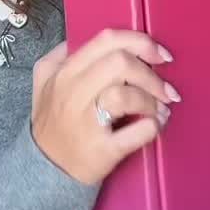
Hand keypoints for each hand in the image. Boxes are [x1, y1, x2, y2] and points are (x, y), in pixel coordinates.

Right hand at [31, 29, 179, 185]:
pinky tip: (155, 125)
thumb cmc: (52, 124)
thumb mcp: (44, 83)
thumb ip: (60, 56)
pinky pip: (135, 133)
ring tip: (161, 109)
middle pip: (120, 64)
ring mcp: (86, 123)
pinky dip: (152, 127)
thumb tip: (87, 37)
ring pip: (126, 96)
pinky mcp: (101, 151)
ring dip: (152, 100)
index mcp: (64, 73)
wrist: (45, 171)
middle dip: (151, 74)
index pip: (106, 41)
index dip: (140, 42)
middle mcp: (73, 94)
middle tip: (165, 89)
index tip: (160, 55)